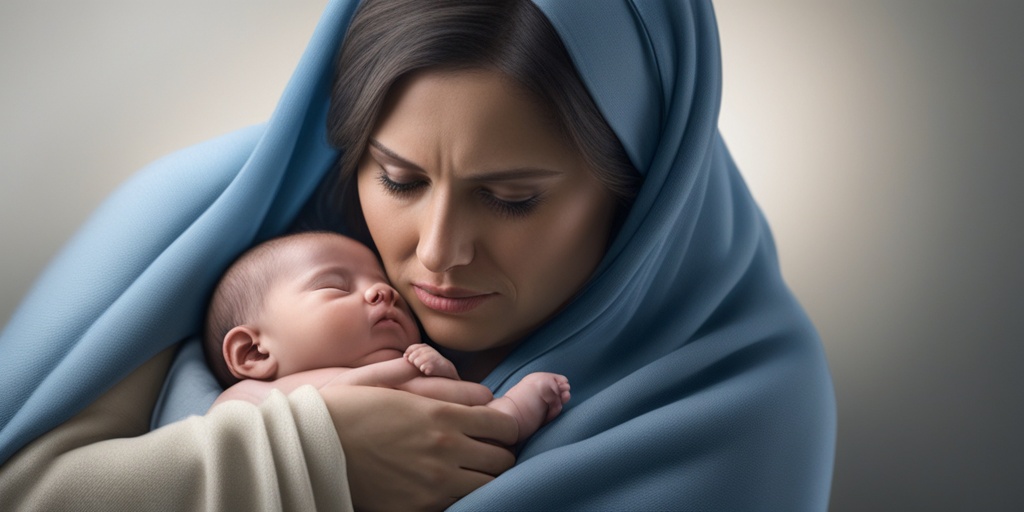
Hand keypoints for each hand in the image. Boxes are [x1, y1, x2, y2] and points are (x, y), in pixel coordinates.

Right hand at [319, 385, 517, 510]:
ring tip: (465, 470)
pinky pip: (461, 503)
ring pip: (489, 484)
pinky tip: (444, 486)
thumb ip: (418, 373)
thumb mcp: (383, 379)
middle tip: (480, 450)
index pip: (502, 423)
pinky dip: (460, 495)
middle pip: (503, 457)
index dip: (501, 427)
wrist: (310, 447)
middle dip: (497, 452)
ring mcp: (436, 481)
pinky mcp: (421, 506)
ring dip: (482, 475)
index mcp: (441, 413)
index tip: (490, 428)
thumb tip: (433, 366)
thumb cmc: (342, 409)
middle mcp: (446, 448)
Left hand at [405, 343, 459, 378]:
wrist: (446, 369)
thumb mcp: (424, 354)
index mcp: (425, 346)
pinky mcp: (434, 364)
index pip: (411, 348)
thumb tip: (404, 356)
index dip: (409, 355)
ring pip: (416, 363)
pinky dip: (425, 371)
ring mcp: (431, 356)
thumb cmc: (432, 362)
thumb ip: (414, 353)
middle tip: (421, 365)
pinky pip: (423, 368)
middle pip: (412, 357)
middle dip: (414, 363)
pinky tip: (430, 370)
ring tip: (426, 368)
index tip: (411, 361)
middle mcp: (428, 349)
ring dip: (420, 367)